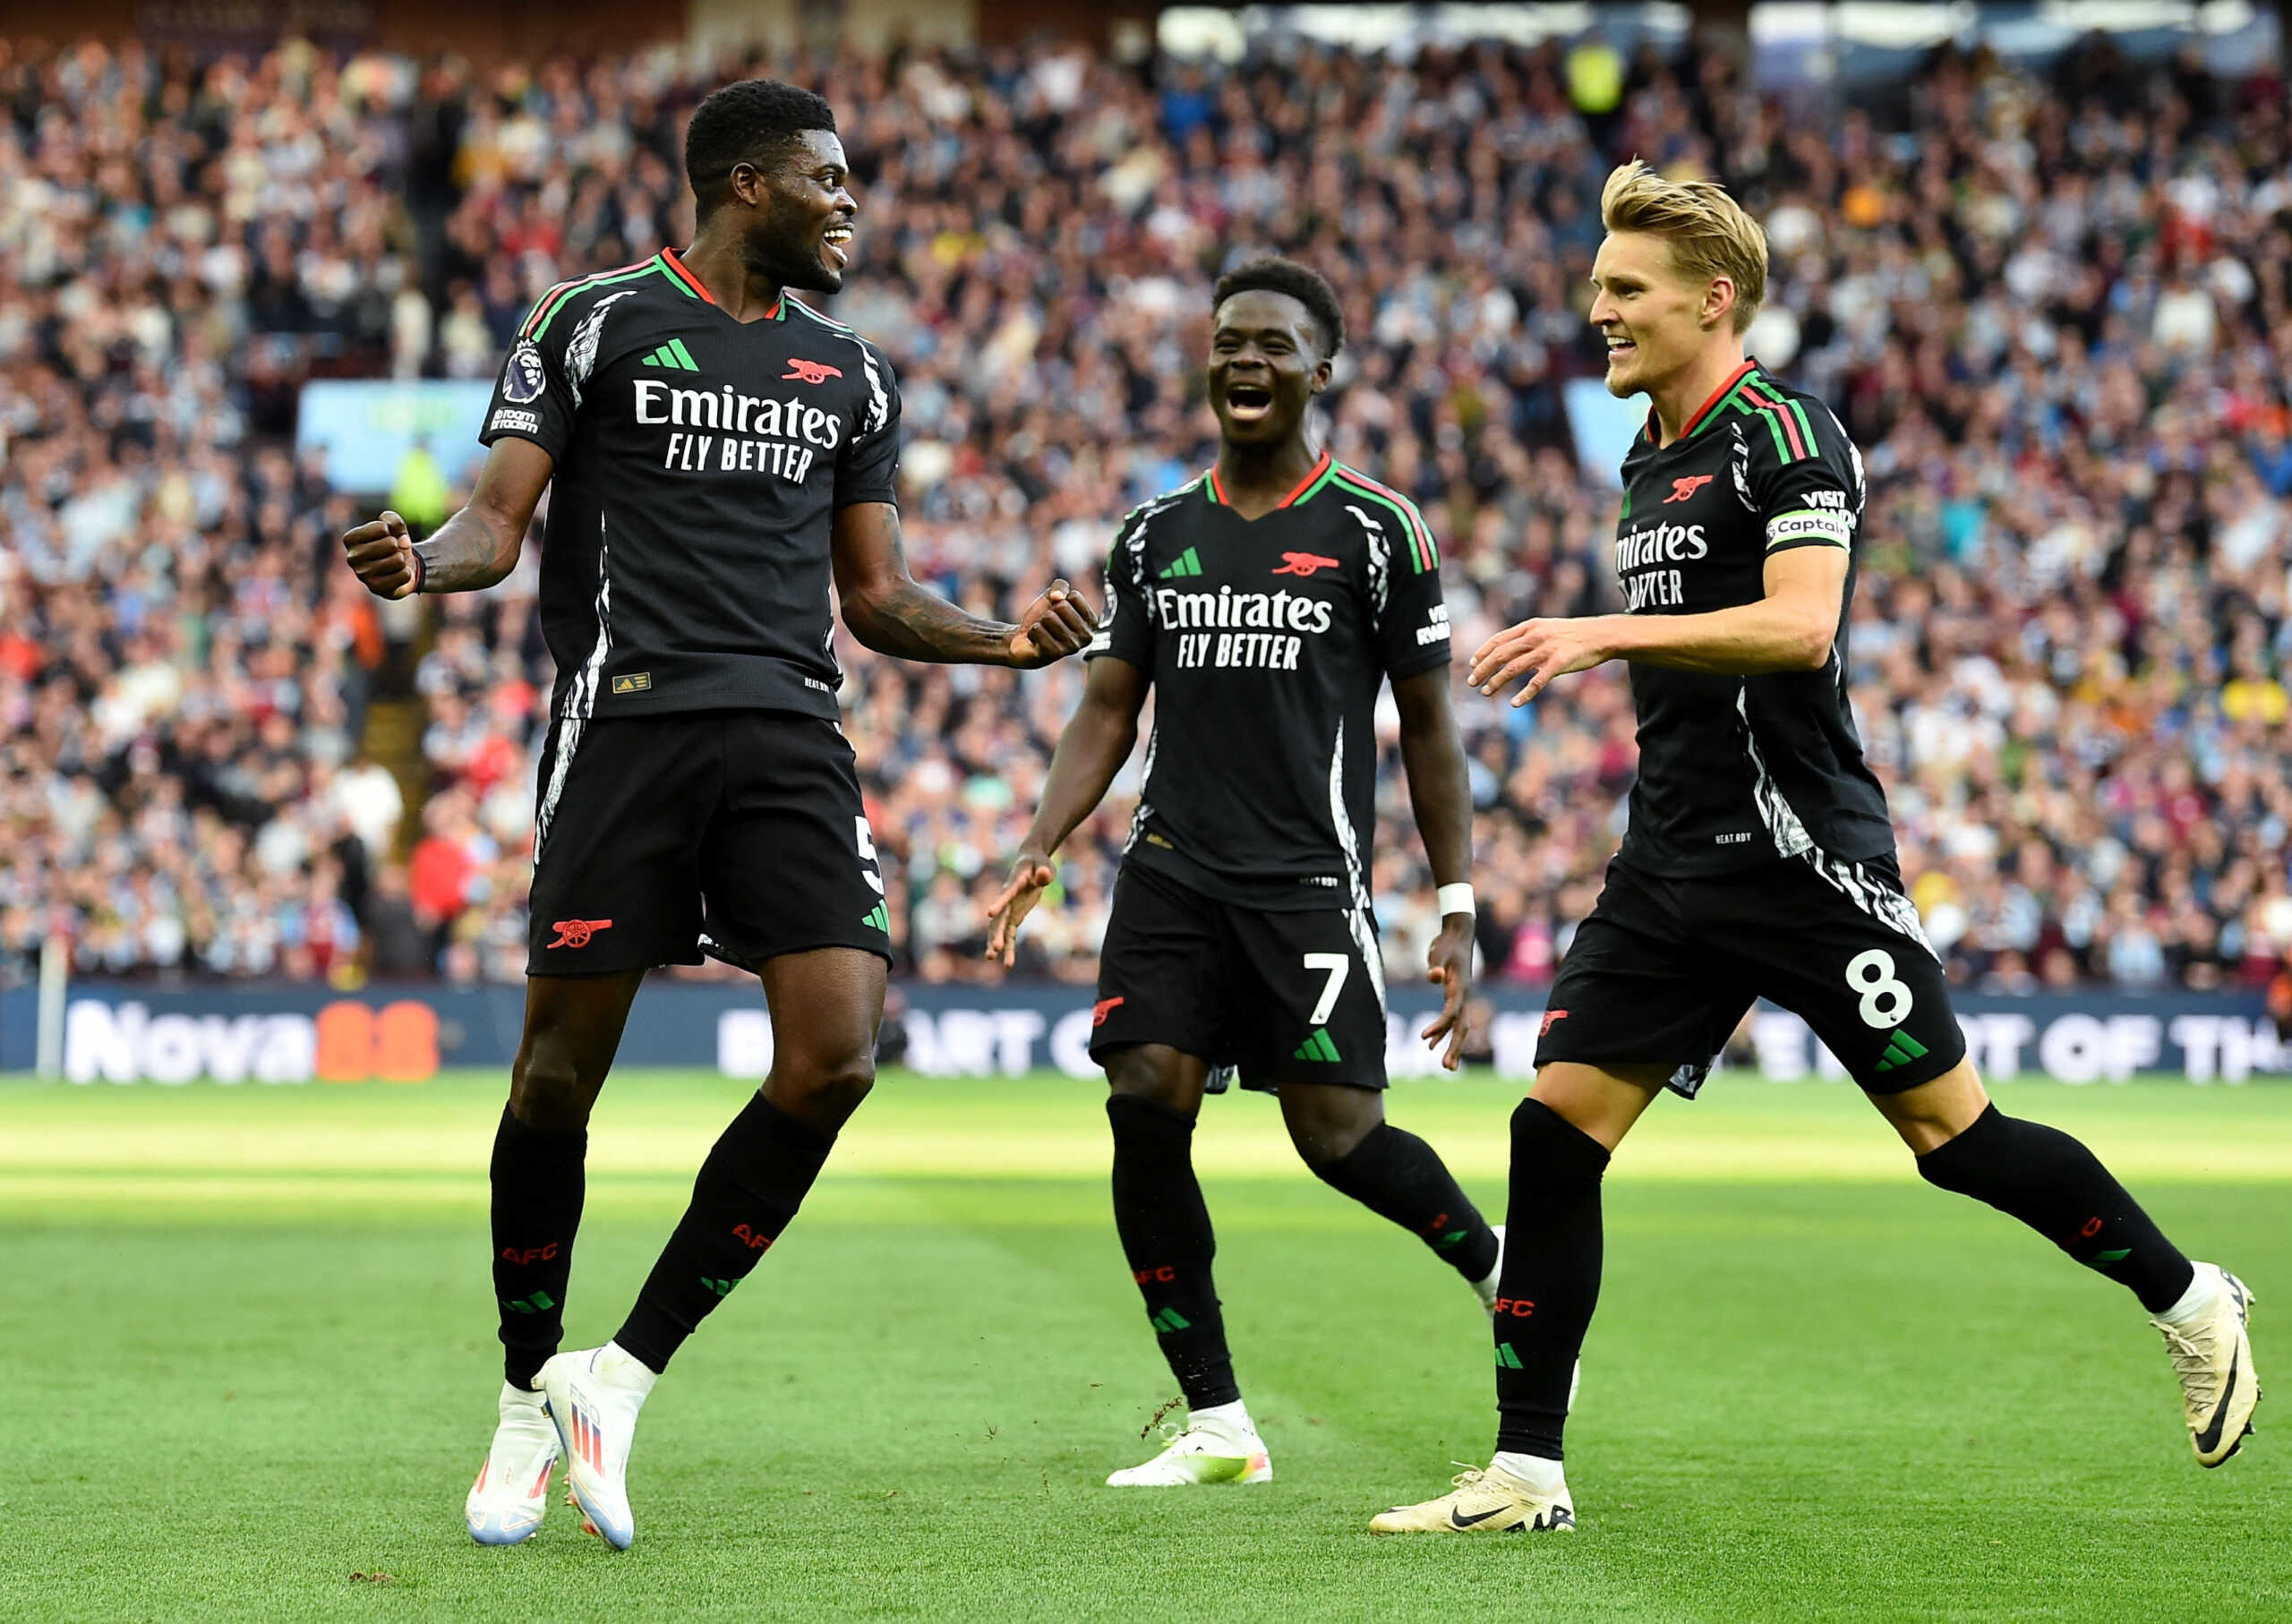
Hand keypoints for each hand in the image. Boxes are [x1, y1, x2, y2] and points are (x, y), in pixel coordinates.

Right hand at [342, 509, 418, 599]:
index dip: (390, 531)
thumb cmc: (393, 543)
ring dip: (402, 561)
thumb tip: (399, 536)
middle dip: (397, 547)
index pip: (382, 528)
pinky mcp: (376, 588)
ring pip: (398, 560)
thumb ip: (393, 519)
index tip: (385, 537)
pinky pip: (404, 576)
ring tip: (395, 563)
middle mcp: (352, 557)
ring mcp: (362, 575)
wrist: (402, 567)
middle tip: (392, 552)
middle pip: (391, 544)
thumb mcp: (394, 526)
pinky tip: (398, 574)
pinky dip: (406, 574)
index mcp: (350, 539)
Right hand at [983, 851, 1056, 966]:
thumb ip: (1043, 872)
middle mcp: (1007, 897)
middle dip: (996, 933)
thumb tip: (1043, 875)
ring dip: (996, 942)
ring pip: (1000, 928)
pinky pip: (1009, 933)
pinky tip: (1007, 962)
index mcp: (1015, 882)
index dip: (999, 903)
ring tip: (990, 958)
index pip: (1006, 894)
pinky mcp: (1013, 916)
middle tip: (995, 949)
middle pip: (1000, 917)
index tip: (990, 913)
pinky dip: (1008, 946)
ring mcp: (1009, 908)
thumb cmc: (1039, 863)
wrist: (1031, 862)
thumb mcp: (1044, 865)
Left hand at [1006, 579, 1097, 667]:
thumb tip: (1058, 597)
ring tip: (1043, 632)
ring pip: (1049, 618)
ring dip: (1040, 622)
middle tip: (1049, 624)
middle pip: (1062, 606)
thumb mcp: (1053, 596)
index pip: (1074, 596)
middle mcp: (1086, 636)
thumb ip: (1060, 586)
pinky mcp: (1055, 654)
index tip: (1059, 613)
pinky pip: (1037, 630)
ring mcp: (1072, 647)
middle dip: (1049, 611)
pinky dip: (1032, 632)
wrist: (1025, 640)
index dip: (1060, 600)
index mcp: (1092, 622)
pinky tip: (1036, 641)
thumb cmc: (1044, 618)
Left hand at [1420, 912, 1475, 1071]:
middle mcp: (1463, 995)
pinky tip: (1432, 1045)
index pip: (1451, 1012)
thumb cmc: (1447, 942)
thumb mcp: (1439, 951)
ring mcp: (1461, 997)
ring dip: (1452, 1046)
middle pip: (1461, 1027)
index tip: (1423, 1037)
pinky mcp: (1455, 995)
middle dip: (1455, 1048)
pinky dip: (1443, 1032)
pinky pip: (1452, 1020)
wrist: (1459, 933)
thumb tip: (1434, 976)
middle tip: (1447, 1068)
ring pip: (1459, 1027)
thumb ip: (1436, 964)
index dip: (1439, 1026)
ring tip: (1446, 1066)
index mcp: (1459, 987)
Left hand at [1469, 616, 1617, 704]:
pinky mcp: (1559, 663)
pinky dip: (1524, 694)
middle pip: (1500, 654)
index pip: (1499, 639)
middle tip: (1471, 682)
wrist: (1601, 635)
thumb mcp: (1548, 629)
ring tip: (1486, 692)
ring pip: (1513, 668)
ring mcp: (1546, 650)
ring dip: (1496, 682)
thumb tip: (1508, 652)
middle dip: (1482, 669)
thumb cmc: (1573, 634)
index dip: (1482, 652)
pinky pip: (1537, 682)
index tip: (1471, 664)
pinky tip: (1515, 703)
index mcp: (1530, 627)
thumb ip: (1528, 638)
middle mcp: (1535, 636)